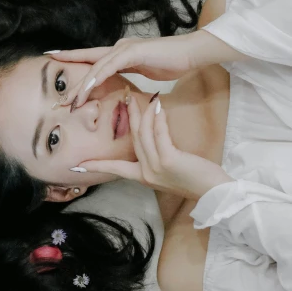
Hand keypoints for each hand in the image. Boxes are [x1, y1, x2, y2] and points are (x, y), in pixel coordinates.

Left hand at [50, 35, 197, 111]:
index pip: (92, 58)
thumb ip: (131, 74)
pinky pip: (110, 66)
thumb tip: (123, 86)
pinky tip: (88, 87)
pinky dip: (97, 77)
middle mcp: (118, 48)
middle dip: (73, 83)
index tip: (54, 60)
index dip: (72, 59)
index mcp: (120, 53)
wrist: (191, 53)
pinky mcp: (133, 51)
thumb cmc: (171, 62)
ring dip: (83, 86)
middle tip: (59, 99)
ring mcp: (124, 48)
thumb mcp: (145, 71)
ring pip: (96, 67)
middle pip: (89, 65)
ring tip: (71, 101)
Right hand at [75, 95, 231, 199]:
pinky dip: (158, 118)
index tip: (77, 164)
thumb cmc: (196, 180)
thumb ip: (157, 159)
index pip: (113, 169)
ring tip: (144, 96)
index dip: (95, 165)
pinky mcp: (169, 161)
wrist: (214, 194)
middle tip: (126, 97)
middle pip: (132, 139)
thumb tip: (150, 137)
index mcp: (142, 178)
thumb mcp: (170, 172)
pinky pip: (159, 134)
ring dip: (144, 113)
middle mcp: (146, 174)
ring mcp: (156, 168)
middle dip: (129, 117)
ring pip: (143, 134)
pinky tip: (159, 106)